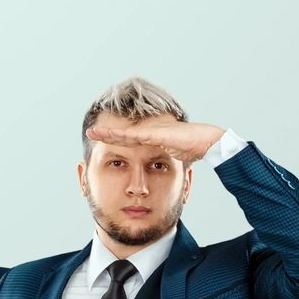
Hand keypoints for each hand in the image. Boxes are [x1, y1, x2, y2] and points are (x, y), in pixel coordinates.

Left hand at [86, 117, 225, 162]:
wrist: (208, 141)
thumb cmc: (195, 147)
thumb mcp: (174, 155)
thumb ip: (164, 158)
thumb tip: (160, 166)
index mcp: (153, 138)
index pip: (130, 139)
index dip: (116, 139)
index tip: (102, 140)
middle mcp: (150, 132)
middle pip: (124, 134)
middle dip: (107, 133)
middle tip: (91, 132)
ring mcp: (153, 132)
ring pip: (126, 133)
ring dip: (109, 132)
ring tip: (93, 132)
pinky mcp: (157, 134)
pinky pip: (136, 135)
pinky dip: (122, 135)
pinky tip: (110, 135)